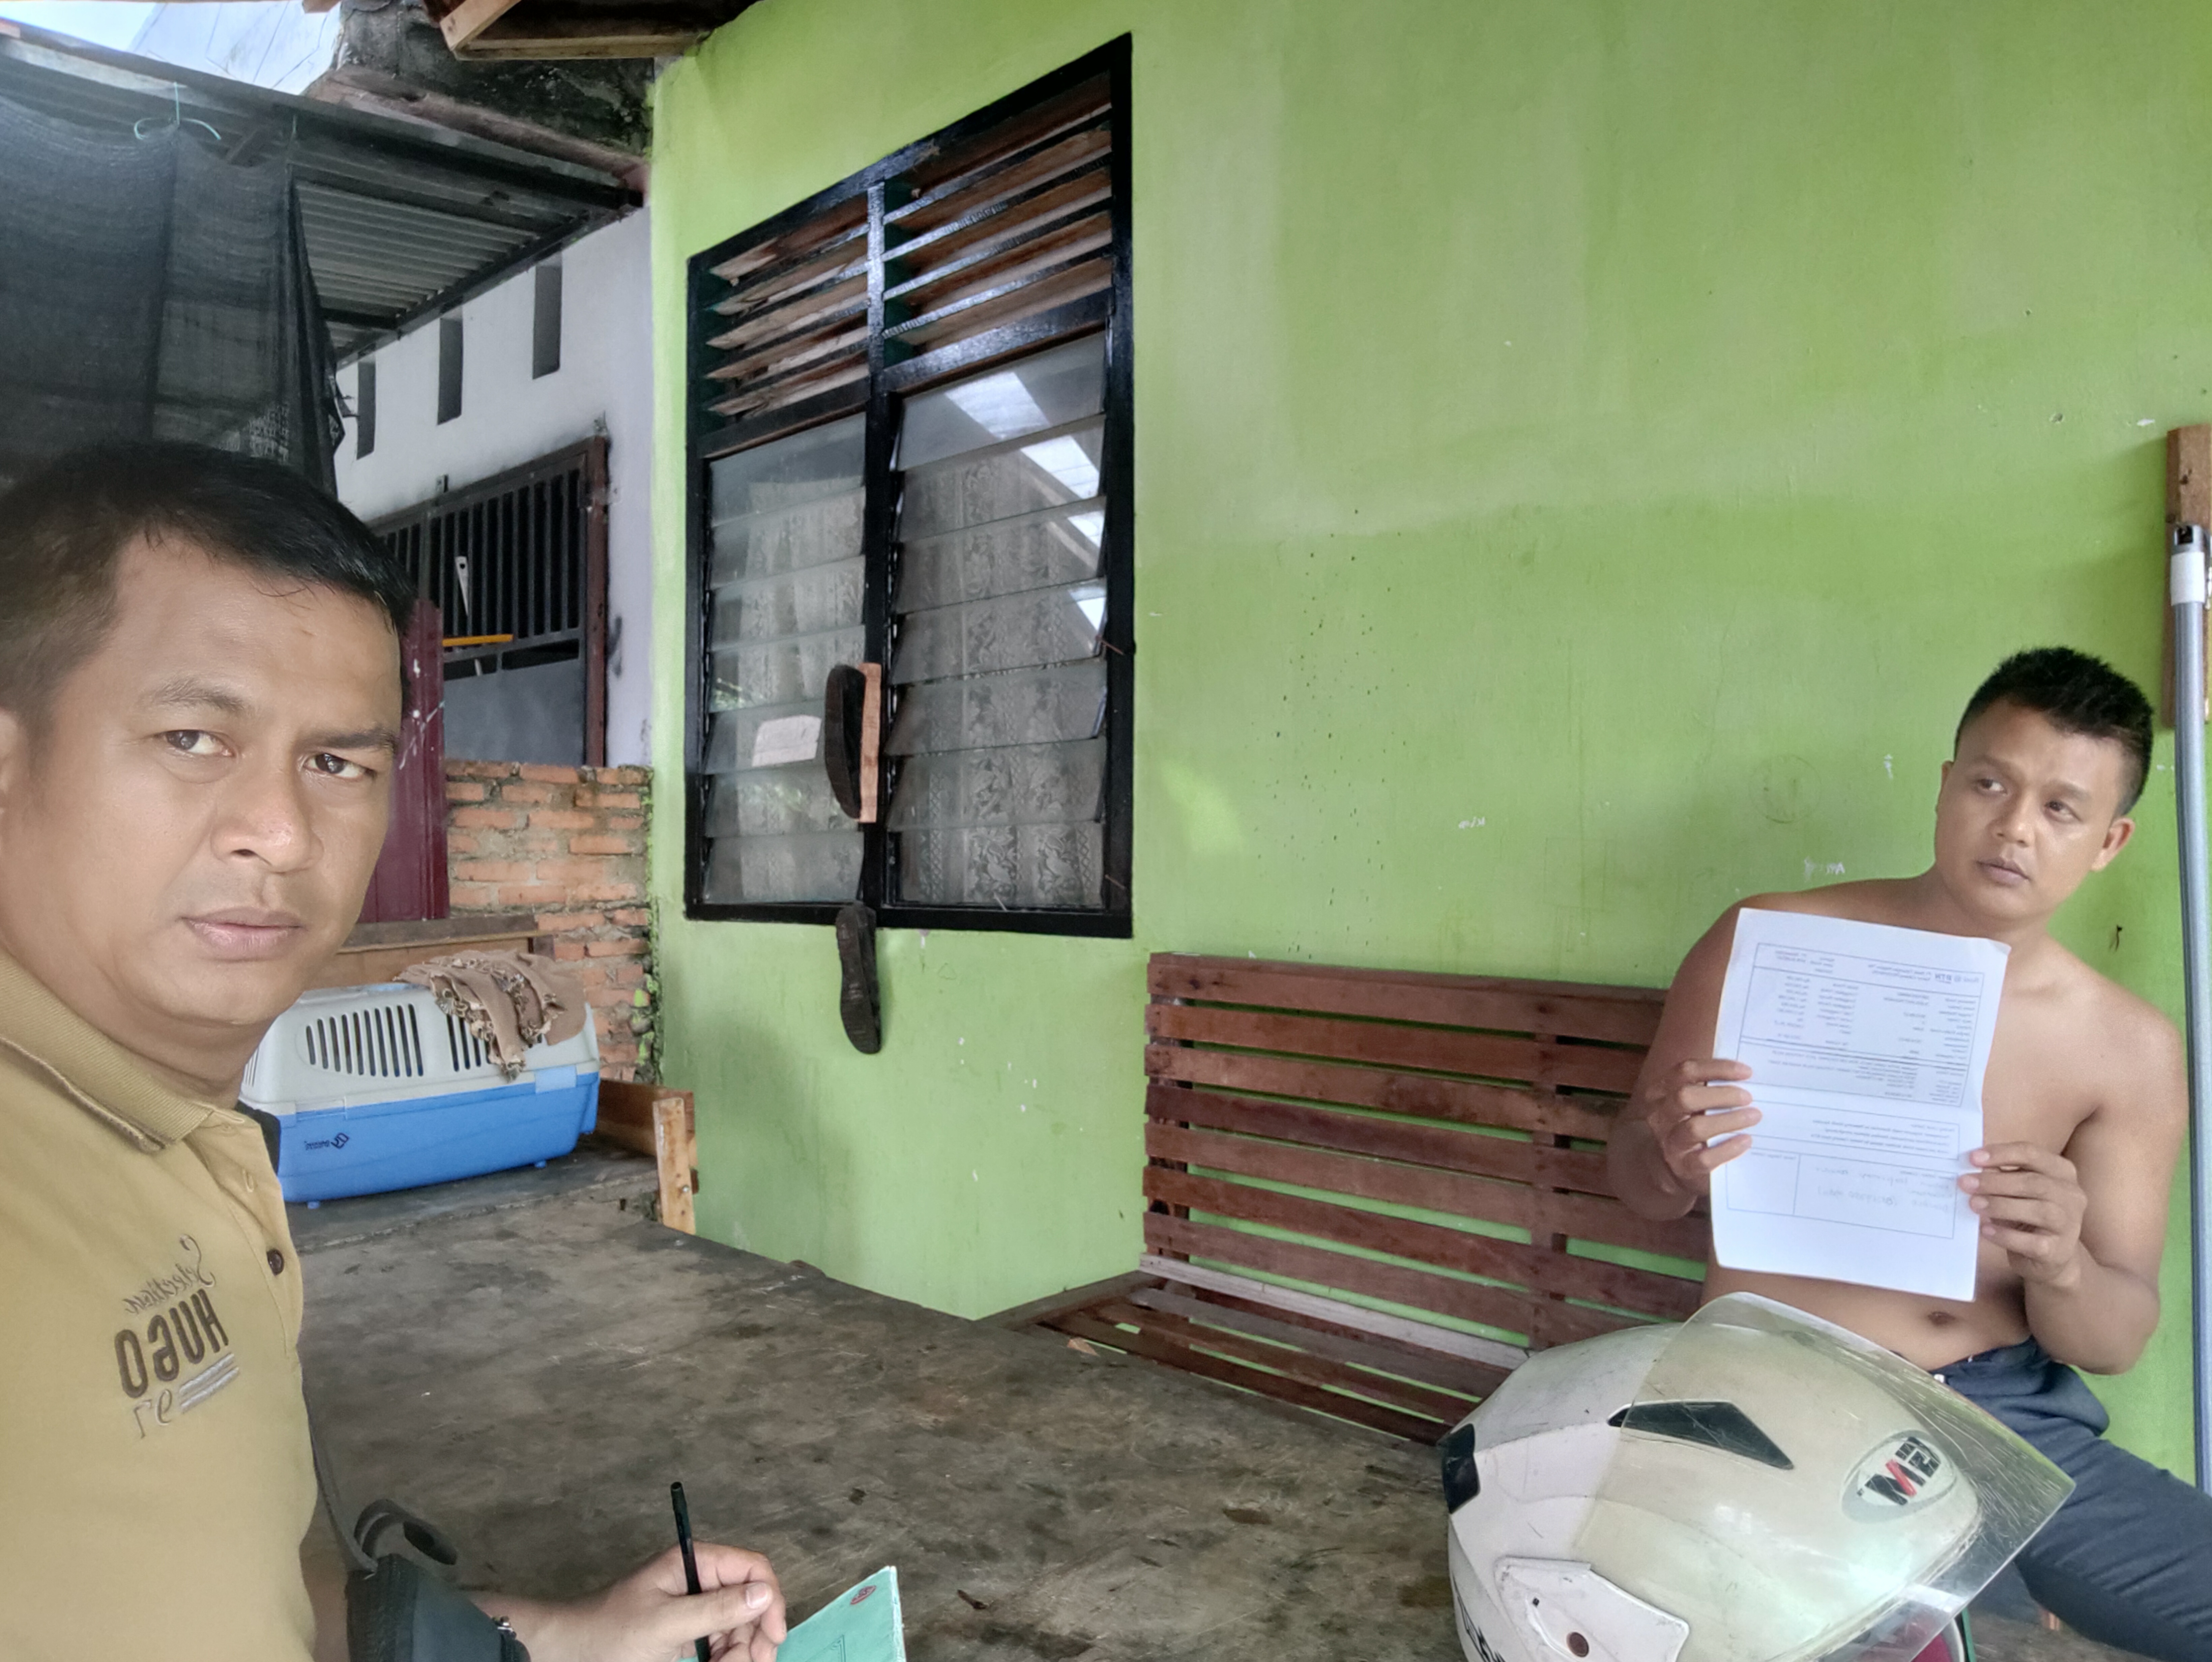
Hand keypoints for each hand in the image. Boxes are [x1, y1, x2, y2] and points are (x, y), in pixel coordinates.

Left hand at [485, 1544, 786, 1661]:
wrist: (570, 1652)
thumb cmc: (611, 1634)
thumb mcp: (666, 1624)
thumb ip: (716, 1609)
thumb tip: (764, 1594)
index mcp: (693, 1562)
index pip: (751, 1569)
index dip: (769, 1599)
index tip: (774, 1637)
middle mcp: (697, 1578)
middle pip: (748, 1599)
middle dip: (754, 1633)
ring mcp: (690, 1605)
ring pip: (736, 1624)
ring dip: (738, 1650)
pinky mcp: (684, 1630)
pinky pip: (717, 1641)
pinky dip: (723, 1657)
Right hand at [1634, 1058, 1758, 1195]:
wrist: (1670, 1167)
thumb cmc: (1689, 1125)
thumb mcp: (1690, 1104)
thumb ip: (1708, 1088)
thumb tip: (1746, 1076)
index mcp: (1661, 1093)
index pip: (1685, 1071)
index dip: (1717, 1068)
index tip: (1746, 1072)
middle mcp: (1660, 1116)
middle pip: (1685, 1096)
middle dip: (1721, 1094)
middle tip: (1748, 1097)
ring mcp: (1670, 1143)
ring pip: (1695, 1127)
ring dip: (1729, 1120)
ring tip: (1754, 1116)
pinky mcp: (1683, 1167)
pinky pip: (1704, 1158)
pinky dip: (1728, 1148)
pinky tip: (1745, 1141)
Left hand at [1962, 1142, 2087, 1286]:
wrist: (2050, 1256)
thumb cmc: (2028, 1214)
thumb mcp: (2017, 1191)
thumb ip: (2000, 1175)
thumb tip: (1971, 1166)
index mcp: (2061, 1171)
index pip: (2031, 1154)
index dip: (2001, 1154)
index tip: (1972, 1158)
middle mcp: (2071, 1195)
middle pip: (2032, 1182)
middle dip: (1995, 1182)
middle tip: (1965, 1183)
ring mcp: (2069, 1223)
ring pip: (2037, 1210)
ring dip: (2000, 1205)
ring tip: (1973, 1204)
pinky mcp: (2058, 1250)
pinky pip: (2031, 1241)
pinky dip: (2005, 1235)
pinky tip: (1986, 1230)